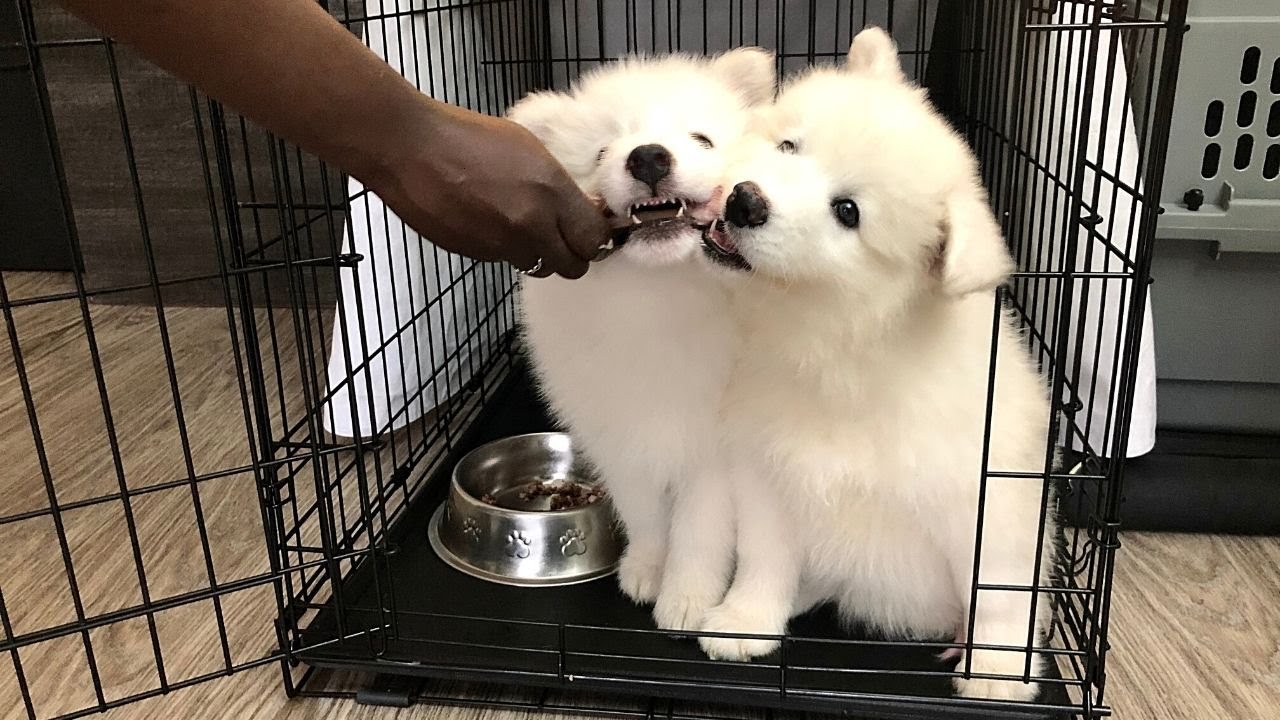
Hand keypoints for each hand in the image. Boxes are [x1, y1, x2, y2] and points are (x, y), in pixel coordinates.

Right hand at [367, 100, 608, 278]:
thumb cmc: (468, 135)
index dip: (597, 237)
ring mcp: (501, 245)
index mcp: (549, 192)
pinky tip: (488, 221)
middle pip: (573, 266)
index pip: (594, 239)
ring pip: (539, 267)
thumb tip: (582, 209)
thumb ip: (559, 185)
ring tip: (522, 225)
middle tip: (565, 237)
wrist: (410, 148)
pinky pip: (504, 261)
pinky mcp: (475, 255)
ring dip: (539, 254)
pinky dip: (505, 249)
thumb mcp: (528, 147)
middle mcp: (530, 226)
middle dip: (573, 254)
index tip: (591, 230)